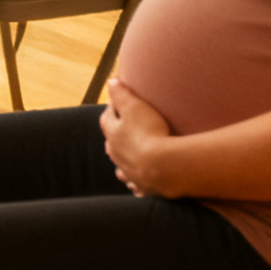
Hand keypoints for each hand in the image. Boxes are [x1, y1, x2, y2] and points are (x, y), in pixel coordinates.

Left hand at [99, 78, 176, 196]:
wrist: (163, 167)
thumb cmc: (149, 133)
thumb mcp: (135, 107)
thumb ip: (121, 94)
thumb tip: (110, 83)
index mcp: (113, 134)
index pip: (107, 118)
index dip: (113, 109)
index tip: (120, 103)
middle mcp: (117, 155)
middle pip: (112, 144)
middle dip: (116, 137)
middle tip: (125, 131)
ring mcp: (129, 172)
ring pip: (121, 166)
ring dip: (124, 161)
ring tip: (129, 158)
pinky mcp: (142, 186)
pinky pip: (136, 185)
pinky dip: (136, 182)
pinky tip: (138, 183)